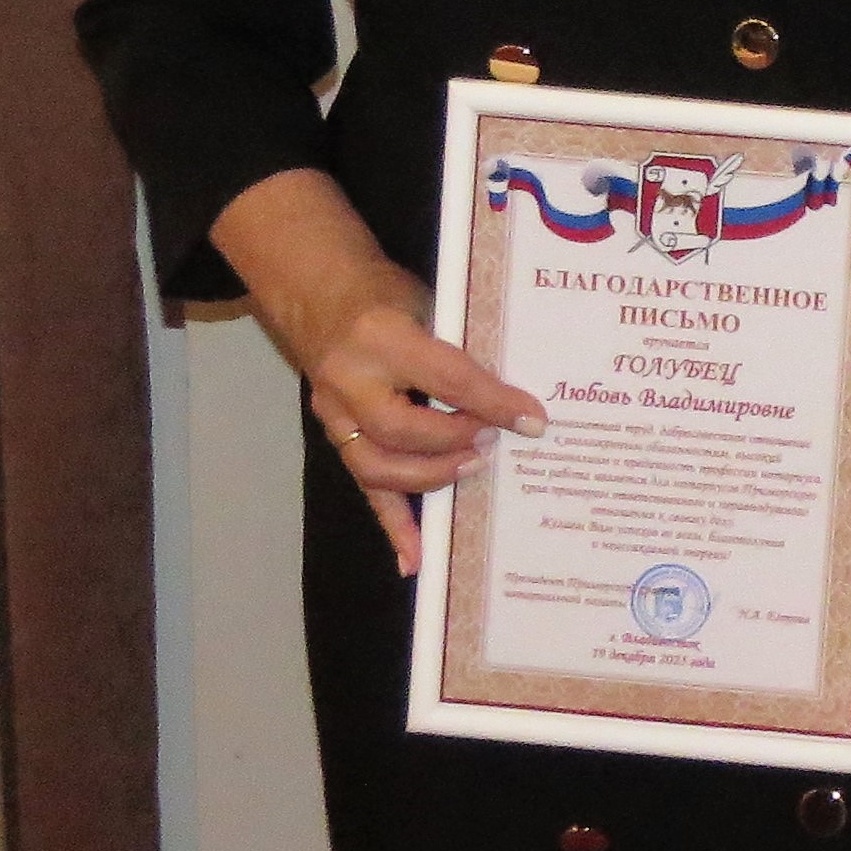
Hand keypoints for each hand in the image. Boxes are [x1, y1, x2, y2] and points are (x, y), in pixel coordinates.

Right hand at [212, 165, 545, 575]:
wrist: (318, 291)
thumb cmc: (384, 293)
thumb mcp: (427, 302)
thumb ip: (459, 345)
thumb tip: (516, 392)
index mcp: (381, 335)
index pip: (445, 376)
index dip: (492, 400)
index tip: (532, 419)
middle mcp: (349, 379)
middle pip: (401, 429)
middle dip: (454, 441)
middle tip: (493, 441)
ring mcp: (333, 413)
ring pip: (377, 465)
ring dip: (429, 477)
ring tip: (471, 470)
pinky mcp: (333, 435)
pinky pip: (363, 485)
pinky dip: (391, 524)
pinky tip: (414, 559)